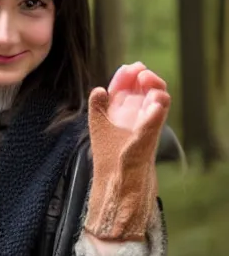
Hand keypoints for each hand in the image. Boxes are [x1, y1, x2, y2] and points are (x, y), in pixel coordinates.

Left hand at [84, 62, 170, 240]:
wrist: (118, 188)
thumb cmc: (110, 159)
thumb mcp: (100, 128)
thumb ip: (99, 108)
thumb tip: (98, 89)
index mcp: (125, 114)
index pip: (128, 89)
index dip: (127, 77)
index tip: (128, 67)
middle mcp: (138, 120)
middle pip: (147, 92)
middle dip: (144, 78)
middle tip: (140, 71)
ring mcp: (145, 131)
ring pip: (158, 104)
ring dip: (155, 89)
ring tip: (148, 79)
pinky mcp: (146, 145)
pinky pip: (153, 126)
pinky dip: (155, 113)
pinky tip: (156, 101)